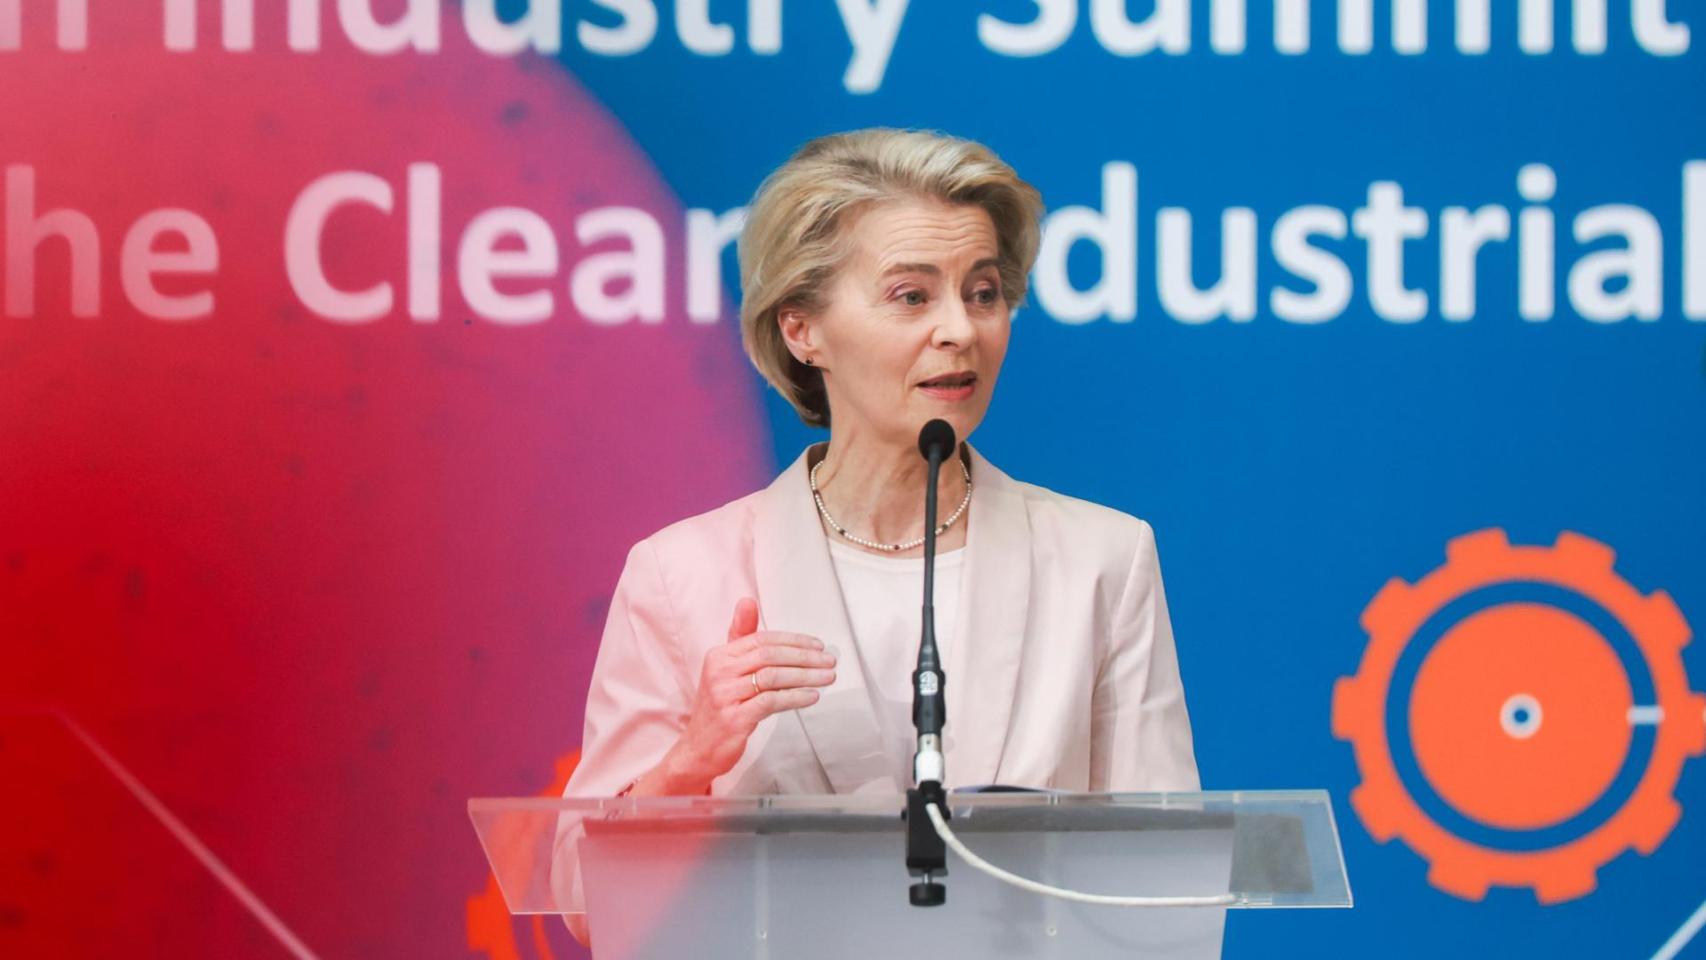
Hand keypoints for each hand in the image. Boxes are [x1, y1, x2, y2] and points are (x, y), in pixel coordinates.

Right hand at [661, 597, 836, 790]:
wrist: (698, 749)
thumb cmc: (718, 708)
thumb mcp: (726, 670)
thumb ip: (740, 637)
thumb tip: (748, 601)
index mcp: (719, 656)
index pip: (763, 639)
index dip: (794, 641)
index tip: (817, 645)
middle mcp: (720, 672)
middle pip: (770, 655)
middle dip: (805, 657)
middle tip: (829, 661)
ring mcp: (726, 695)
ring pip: (773, 677)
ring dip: (806, 676)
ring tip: (827, 678)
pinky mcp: (735, 718)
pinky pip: (771, 701)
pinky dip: (795, 697)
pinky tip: (812, 697)